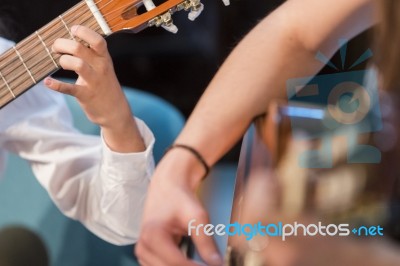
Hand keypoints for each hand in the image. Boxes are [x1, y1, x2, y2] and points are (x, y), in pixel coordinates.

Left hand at [44, 25, 144, 151]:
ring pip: (77, 64)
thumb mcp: (103, 67)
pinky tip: (48, 82)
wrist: (115, 111)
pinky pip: (69, 88)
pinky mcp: (86, 95)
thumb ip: (90, 55)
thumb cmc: (105, 86)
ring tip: (61, 63)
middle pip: (80, 48)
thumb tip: (69, 41)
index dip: (84, 32)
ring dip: (63, 60)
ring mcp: (94, 82)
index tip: (73, 30)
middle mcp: (100, 68)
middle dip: (62, 44)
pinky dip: (56, 85)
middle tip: (56, 48)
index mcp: (104, 59)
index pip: (97, 40)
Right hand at [135, 149, 222, 265]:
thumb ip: (205, 241)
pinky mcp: (146, 254)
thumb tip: (217, 263)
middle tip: (209, 264)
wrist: (167, 185)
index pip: (177, 263)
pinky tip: (189, 261)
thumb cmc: (179, 197)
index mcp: (152, 236)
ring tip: (200, 262)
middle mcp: (143, 247)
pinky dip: (175, 265)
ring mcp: (142, 252)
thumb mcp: (197, 216)